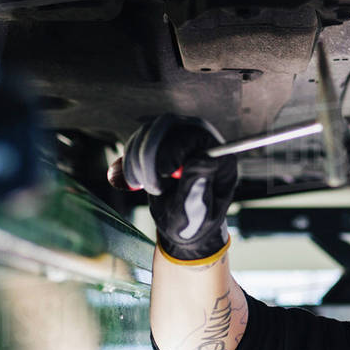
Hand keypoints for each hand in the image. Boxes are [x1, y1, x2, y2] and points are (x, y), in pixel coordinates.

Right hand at [116, 115, 238, 264]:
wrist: (181, 226)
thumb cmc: (195, 224)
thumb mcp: (197, 213)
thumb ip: (198, 187)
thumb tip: (206, 159)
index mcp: (220, 157)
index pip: (195, 134)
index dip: (174, 149)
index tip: (164, 173)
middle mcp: (201, 141)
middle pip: (167, 124)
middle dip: (150, 153)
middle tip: (149, 184)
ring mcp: (180, 139)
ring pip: (148, 130)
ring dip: (138, 160)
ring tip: (148, 188)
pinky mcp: (162, 143)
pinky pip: (138, 139)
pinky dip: (130, 160)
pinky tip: (136, 182)